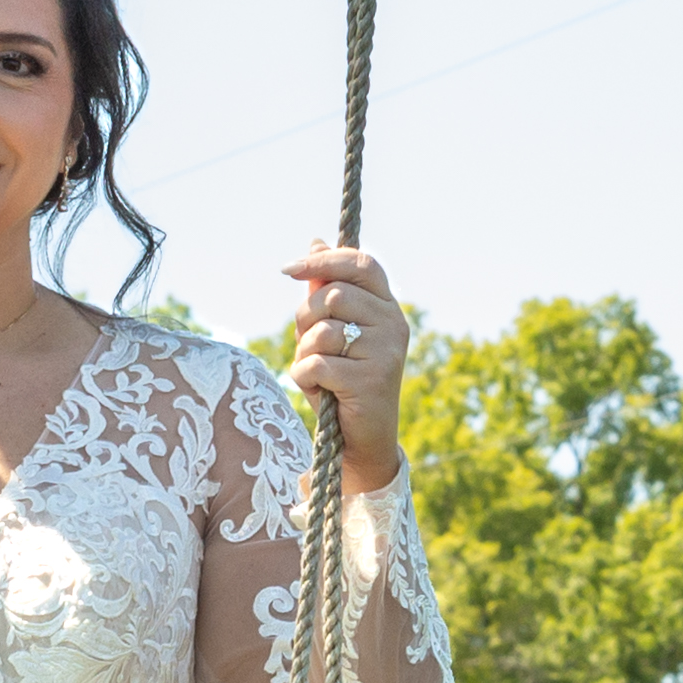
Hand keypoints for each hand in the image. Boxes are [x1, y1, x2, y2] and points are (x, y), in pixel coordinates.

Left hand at [280, 245, 407, 493]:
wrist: (361, 441)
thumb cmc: (342, 383)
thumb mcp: (332, 332)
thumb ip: (326, 290)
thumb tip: (316, 241)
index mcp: (387, 308)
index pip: (360, 264)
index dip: (324, 260)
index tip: (288, 269)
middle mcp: (394, 324)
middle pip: (331, 296)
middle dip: (304, 319)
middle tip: (308, 346)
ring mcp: (386, 352)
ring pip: (321, 331)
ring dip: (304, 353)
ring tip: (318, 373)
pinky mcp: (371, 379)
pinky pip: (316, 363)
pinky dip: (305, 378)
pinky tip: (320, 392)